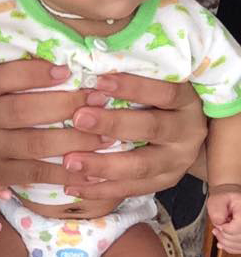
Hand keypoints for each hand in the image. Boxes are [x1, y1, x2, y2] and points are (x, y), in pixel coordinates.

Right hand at [0, 59, 108, 187]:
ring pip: (34, 144)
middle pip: (22, 110)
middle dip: (66, 105)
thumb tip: (65, 63)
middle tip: (99, 99)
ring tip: (106, 136)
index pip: (1, 78)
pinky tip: (90, 169)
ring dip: (74, 140)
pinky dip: (64, 172)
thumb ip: (17, 77)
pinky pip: (35, 174)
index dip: (34, 73)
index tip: (67, 70)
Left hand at [61, 74, 206, 199]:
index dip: (132, 87)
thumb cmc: (157, 100)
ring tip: (69, 161)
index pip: (163, 92)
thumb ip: (127, 80)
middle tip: (78, 118)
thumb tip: (82, 66)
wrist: (184, 135)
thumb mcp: (155, 84)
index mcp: (186, 102)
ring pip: (140, 166)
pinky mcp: (164, 182)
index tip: (98, 80)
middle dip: (112, 124)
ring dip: (102, 165)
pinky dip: (101, 190)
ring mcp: (177, 161)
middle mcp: (187, 132)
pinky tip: (72, 187)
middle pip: (151, 129)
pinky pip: (131, 190)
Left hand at [208, 184, 240, 252]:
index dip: (224, 228)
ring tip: (220, 233)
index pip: (237, 228)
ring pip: (240, 246)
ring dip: (226, 242)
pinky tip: (224, 241)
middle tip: (218, 228)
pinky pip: (240, 249)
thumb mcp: (217, 199)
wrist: (232, 200)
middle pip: (239, 238)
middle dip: (223, 236)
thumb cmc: (226, 199)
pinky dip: (230, 247)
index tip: (220, 223)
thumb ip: (217, 211)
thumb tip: (219, 223)